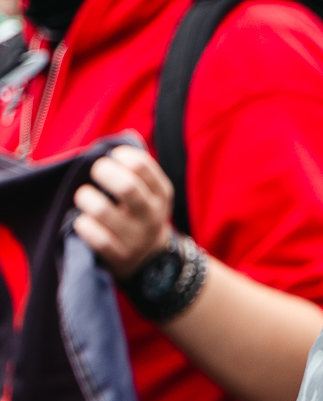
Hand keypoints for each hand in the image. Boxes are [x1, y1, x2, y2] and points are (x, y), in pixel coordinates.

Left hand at [72, 145, 173, 279]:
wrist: (151, 260)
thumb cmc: (142, 213)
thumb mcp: (152, 192)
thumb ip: (138, 169)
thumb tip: (118, 140)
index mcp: (162, 194)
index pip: (142, 166)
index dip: (121, 156)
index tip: (113, 157)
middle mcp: (151, 216)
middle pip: (126, 187)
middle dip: (103, 172)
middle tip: (96, 171)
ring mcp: (136, 238)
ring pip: (104, 212)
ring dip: (87, 198)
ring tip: (84, 196)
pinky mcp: (119, 256)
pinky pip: (96, 238)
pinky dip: (84, 225)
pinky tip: (82, 221)